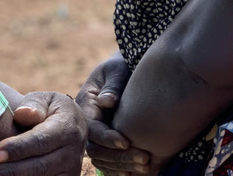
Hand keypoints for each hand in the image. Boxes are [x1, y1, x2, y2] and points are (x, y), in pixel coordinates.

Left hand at [0, 91, 86, 175]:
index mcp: (67, 127)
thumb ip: (34, 104)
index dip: (17, 148)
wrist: (74, 127)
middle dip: (10, 171)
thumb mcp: (47, 99)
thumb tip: (22, 113)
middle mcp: (73, 152)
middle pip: (39, 166)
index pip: (40, 141)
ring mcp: (70, 170)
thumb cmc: (51, 111)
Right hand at [77, 53, 152, 174]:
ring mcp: (96, 135)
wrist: (125, 71)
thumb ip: (112, 84)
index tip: (127, 141)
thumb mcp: (116, 69)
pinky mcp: (107, 143)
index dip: (107, 138)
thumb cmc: (120, 67)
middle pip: (96, 149)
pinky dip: (120, 169)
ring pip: (103, 159)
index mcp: (85, 105)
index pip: (92, 128)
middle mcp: (88, 123)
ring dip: (123, 165)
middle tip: (144, 158)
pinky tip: (138, 172)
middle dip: (119, 156)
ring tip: (146, 165)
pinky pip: (108, 162)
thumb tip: (107, 101)